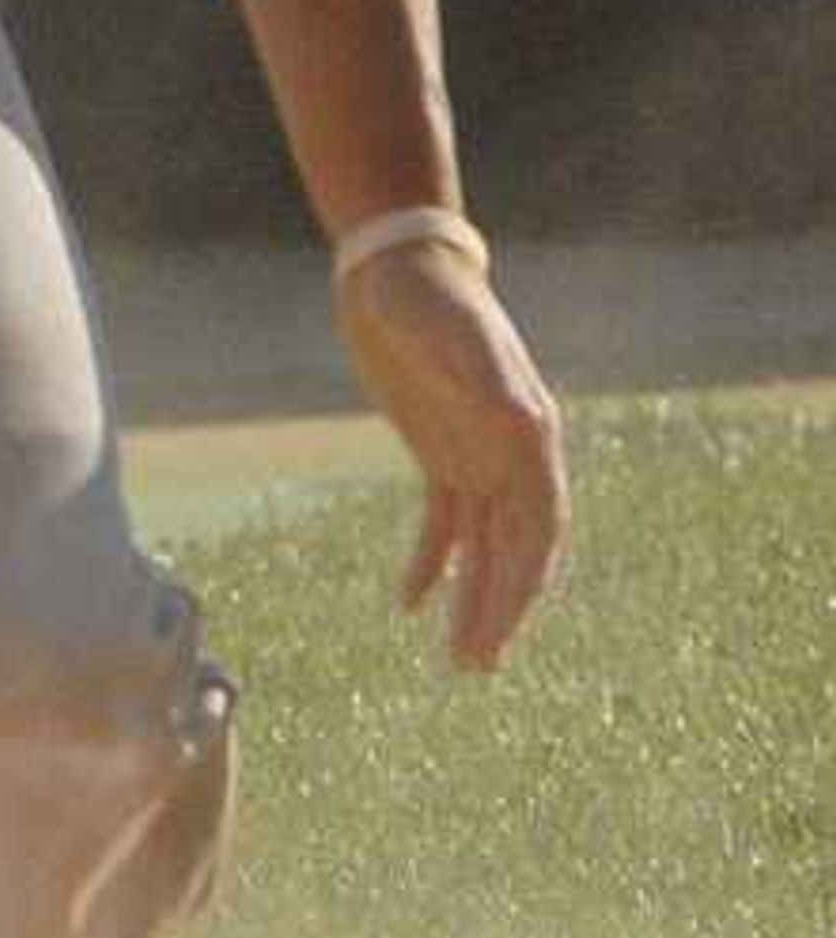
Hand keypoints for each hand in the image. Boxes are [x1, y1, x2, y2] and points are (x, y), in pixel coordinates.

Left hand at [331, 238, 567, 673]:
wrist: (395, 269)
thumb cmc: (426, 296)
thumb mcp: (448, 331)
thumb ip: (484, 375)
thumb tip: (520, 420)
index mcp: (527, 433)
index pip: (540, 525)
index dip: (528, 578)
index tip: (508, 626)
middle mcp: (512, 453)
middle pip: (516, 549)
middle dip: (502, 609)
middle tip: (477, 668)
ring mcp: (478, 456)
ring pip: (484, 547)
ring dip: (474, 600)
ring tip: (458, 661)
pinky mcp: (442, 453)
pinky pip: (445, 524)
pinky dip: (432, 564)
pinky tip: (410, 606)